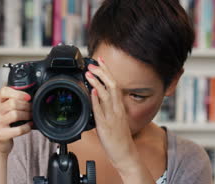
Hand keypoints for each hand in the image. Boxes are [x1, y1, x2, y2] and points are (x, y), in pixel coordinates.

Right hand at [0, 86, 32, 156]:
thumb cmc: (3, 124)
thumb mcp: (3, 110)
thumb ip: (12, 101)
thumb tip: (30, 96)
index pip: (4, 91)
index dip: (18, 93)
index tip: (28, 97)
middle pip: (13, 103)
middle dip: (26, 106)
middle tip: (32, 109)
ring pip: (15, 114)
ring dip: (27, 115)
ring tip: (31, 117)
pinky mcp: (0, 134)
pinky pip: (18, 129)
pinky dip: (27, 127)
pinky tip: (29, 126)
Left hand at [85, 57, 146, 178]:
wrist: (126, 155)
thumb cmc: (120, 138)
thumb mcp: (115, 118)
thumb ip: (106, 107)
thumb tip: (94, 96)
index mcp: (119, 106)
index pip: (114, 83)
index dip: (107, 71)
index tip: (99, 61)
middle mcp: (117, 109)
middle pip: (112, 85)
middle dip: (102, 72)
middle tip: (92, 63)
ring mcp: (112, 117)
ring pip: (106, 95)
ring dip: (97, 82)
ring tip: (89, 73)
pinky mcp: (105, 126)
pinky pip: (100, 111)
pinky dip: (96, 100)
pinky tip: (92, 92)